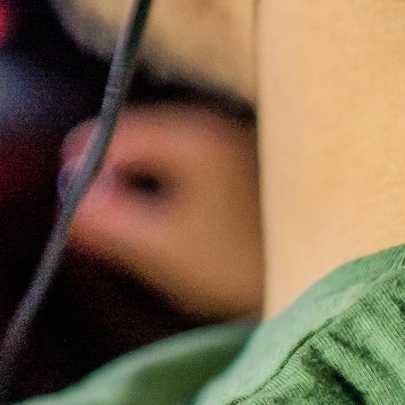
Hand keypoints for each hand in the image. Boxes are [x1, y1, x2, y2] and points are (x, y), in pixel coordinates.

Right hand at [63, 102, 262, 320]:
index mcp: (190, 136)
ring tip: (147, 232)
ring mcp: (244, 141)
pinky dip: (182, 188)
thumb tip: (72, 203)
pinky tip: (191, 227)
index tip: (77, 212)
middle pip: (143, 138)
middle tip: (106, 224)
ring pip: (173, 152)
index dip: (85, 170)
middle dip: (118, 177)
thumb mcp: (162, 249)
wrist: (331, 279)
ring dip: (150, 184)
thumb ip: (109, 222)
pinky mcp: (262, 164)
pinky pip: (202, 165)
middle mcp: (218, 124)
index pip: (112, 132)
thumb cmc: (243, 264)